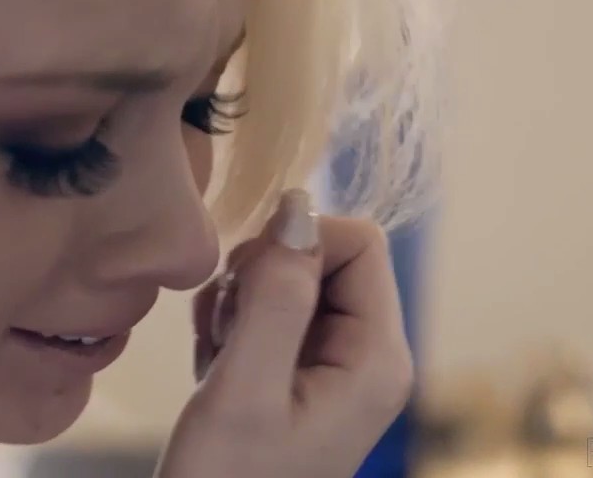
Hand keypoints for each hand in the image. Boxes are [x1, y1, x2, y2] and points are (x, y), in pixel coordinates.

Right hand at [155, 190, 413, 477]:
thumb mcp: (244, 388)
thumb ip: (276, 296)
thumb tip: (297, 204)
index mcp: (377, 357)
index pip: (359, 241)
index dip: (298, 244)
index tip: (246, 287)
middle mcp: (368, 356)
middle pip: (324, 257)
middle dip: (263, 277)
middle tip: (226, 331)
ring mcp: (335, 367)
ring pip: (290, 281)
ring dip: (241, 303)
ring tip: (217, 359)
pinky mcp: (300, 375)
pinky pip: (271, 313)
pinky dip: (234, 326)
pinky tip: (214, 367)